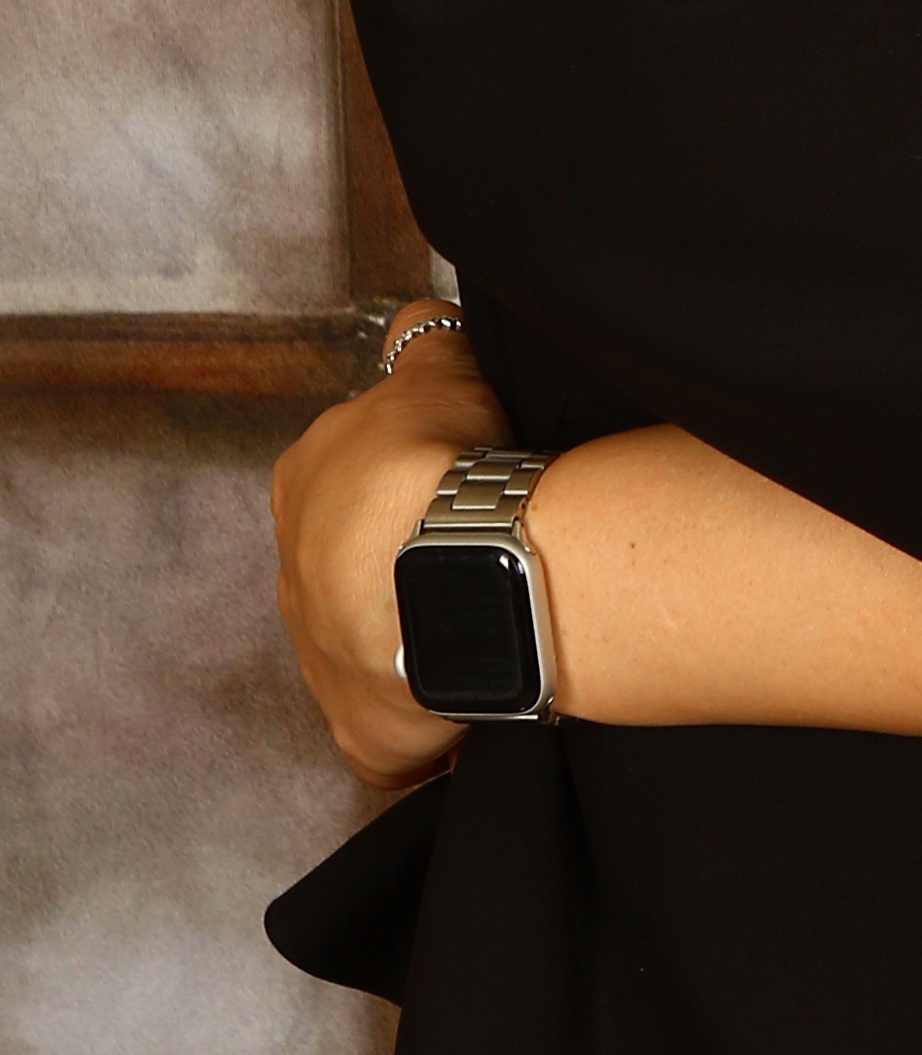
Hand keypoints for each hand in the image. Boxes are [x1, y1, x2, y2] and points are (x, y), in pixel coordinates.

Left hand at [272, 308, 496, 786]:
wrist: (446, 571)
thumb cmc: (436, 464)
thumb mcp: (437, 366)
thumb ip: (425, 341)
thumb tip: (421, 322)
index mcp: (303, 484)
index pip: (354, 478)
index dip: (414, 477)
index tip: (465, 482)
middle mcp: (295, 575)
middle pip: (357, 567)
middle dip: (411, 562)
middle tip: (484, 551)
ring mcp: (323, 661)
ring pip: (377, 645)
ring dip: (425, 635)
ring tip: (493, 618)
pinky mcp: (363, 732)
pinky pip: (399, 729)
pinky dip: (435, 717)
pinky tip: (483, 691)